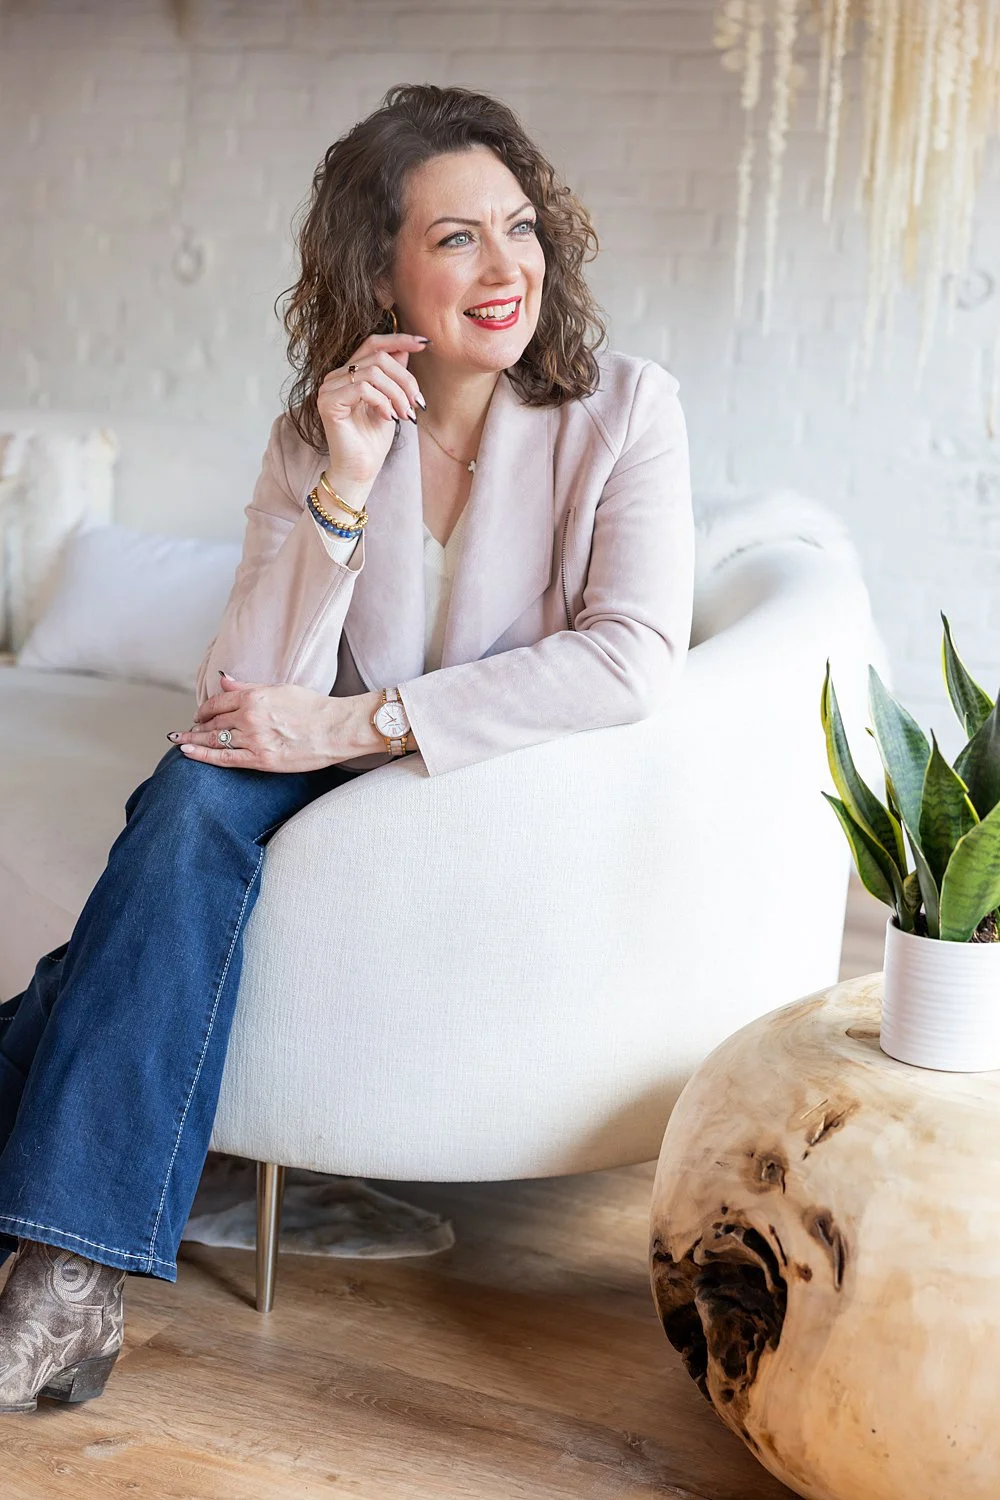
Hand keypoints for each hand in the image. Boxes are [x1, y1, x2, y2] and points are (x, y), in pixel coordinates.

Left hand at [169, 671, 345, 772]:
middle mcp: (249, 718)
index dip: (204, 709)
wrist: (335, 729)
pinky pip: (224, 759)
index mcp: (254, 697)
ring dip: (194, 741)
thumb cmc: (313, 707)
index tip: (198, 714)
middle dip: (195, 727)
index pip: (218, 702)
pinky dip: (203, 756)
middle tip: (183, 731)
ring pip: (214, 741)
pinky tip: (189, 753)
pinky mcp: (260, 760)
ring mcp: (253, 741)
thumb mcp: (279, 688)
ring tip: (180, 742)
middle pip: (213, 723)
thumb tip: (224, 680)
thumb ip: (248, 686)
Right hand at [318, 332, 428, 486]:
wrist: (360, 470)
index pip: (373, 344)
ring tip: (405, 415)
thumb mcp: (391, 402)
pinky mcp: (328, 402)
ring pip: (373, 373)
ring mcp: (329, 388)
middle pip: (378, 358)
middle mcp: (336, 376)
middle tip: (416, 403)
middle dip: (405, 379)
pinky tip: (388, 418)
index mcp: (350, 373)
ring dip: (397, 394)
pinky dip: (382, 402)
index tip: (425, 343)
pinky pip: (362, 389)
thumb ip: (394, 376)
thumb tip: (405, 349)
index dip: (399, 339)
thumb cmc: (373, 441)